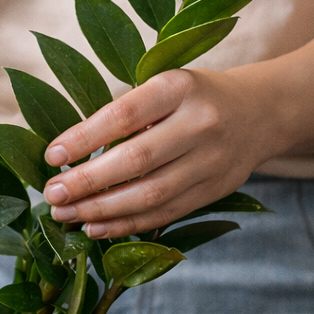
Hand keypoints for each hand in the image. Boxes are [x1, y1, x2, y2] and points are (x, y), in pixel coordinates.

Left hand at [41, 67, 282, 237]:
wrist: (261, 112)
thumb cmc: (192, 97)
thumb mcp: (162, 86)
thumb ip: (124, 113)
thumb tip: (66, 152)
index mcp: (178, 88)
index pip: (123, 116)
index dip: (84, 138)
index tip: (52, 156)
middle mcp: (199, 124)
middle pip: (136, 160)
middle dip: (87, 181)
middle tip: (52, 194)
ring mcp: (210, 161)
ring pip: (149, 194)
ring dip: (100, 209)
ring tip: (64, 214)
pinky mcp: (213, 191)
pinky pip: (163, 213)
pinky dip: (125, 224)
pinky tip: (94, 226)